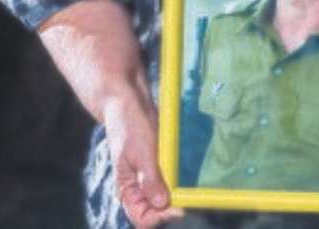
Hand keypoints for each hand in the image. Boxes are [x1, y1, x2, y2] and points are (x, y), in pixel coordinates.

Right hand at [101, 89, 183, 227]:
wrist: (128, 100)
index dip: (159, 218)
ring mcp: (150, 177)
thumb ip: (149, 179)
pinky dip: (181, 185)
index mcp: (127, 188)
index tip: (178, 208)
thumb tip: (161, 204)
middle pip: (156, 212)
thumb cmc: (128, 124)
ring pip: (166, 200)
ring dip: (178, 198)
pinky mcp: (161, 166)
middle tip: (187, 201)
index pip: (141, 217)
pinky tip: (190, 181)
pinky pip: (172, 183)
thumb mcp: (139, 151)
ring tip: (191, 193)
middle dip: (171, 210)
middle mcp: (139, 187)